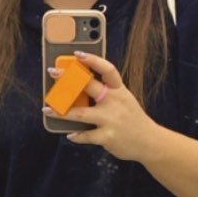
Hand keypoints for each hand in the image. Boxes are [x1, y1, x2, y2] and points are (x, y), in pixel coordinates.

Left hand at [45, 52, 160, 162]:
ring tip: (47, 109)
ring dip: (61, 112)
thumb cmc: (132, 120)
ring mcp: (111, 120)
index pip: (107, 70)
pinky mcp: (107, 136)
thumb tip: (79, 89)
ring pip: (81, 114)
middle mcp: (114, 102)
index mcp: (119, 90)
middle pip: (89, 86)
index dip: (92, 60)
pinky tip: (70, 134)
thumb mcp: (124, 101)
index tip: (78, 54)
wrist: (150, 142)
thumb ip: (106, 94)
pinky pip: (86, 136)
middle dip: (68, 78)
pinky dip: (76, 136)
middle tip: (53, 72)